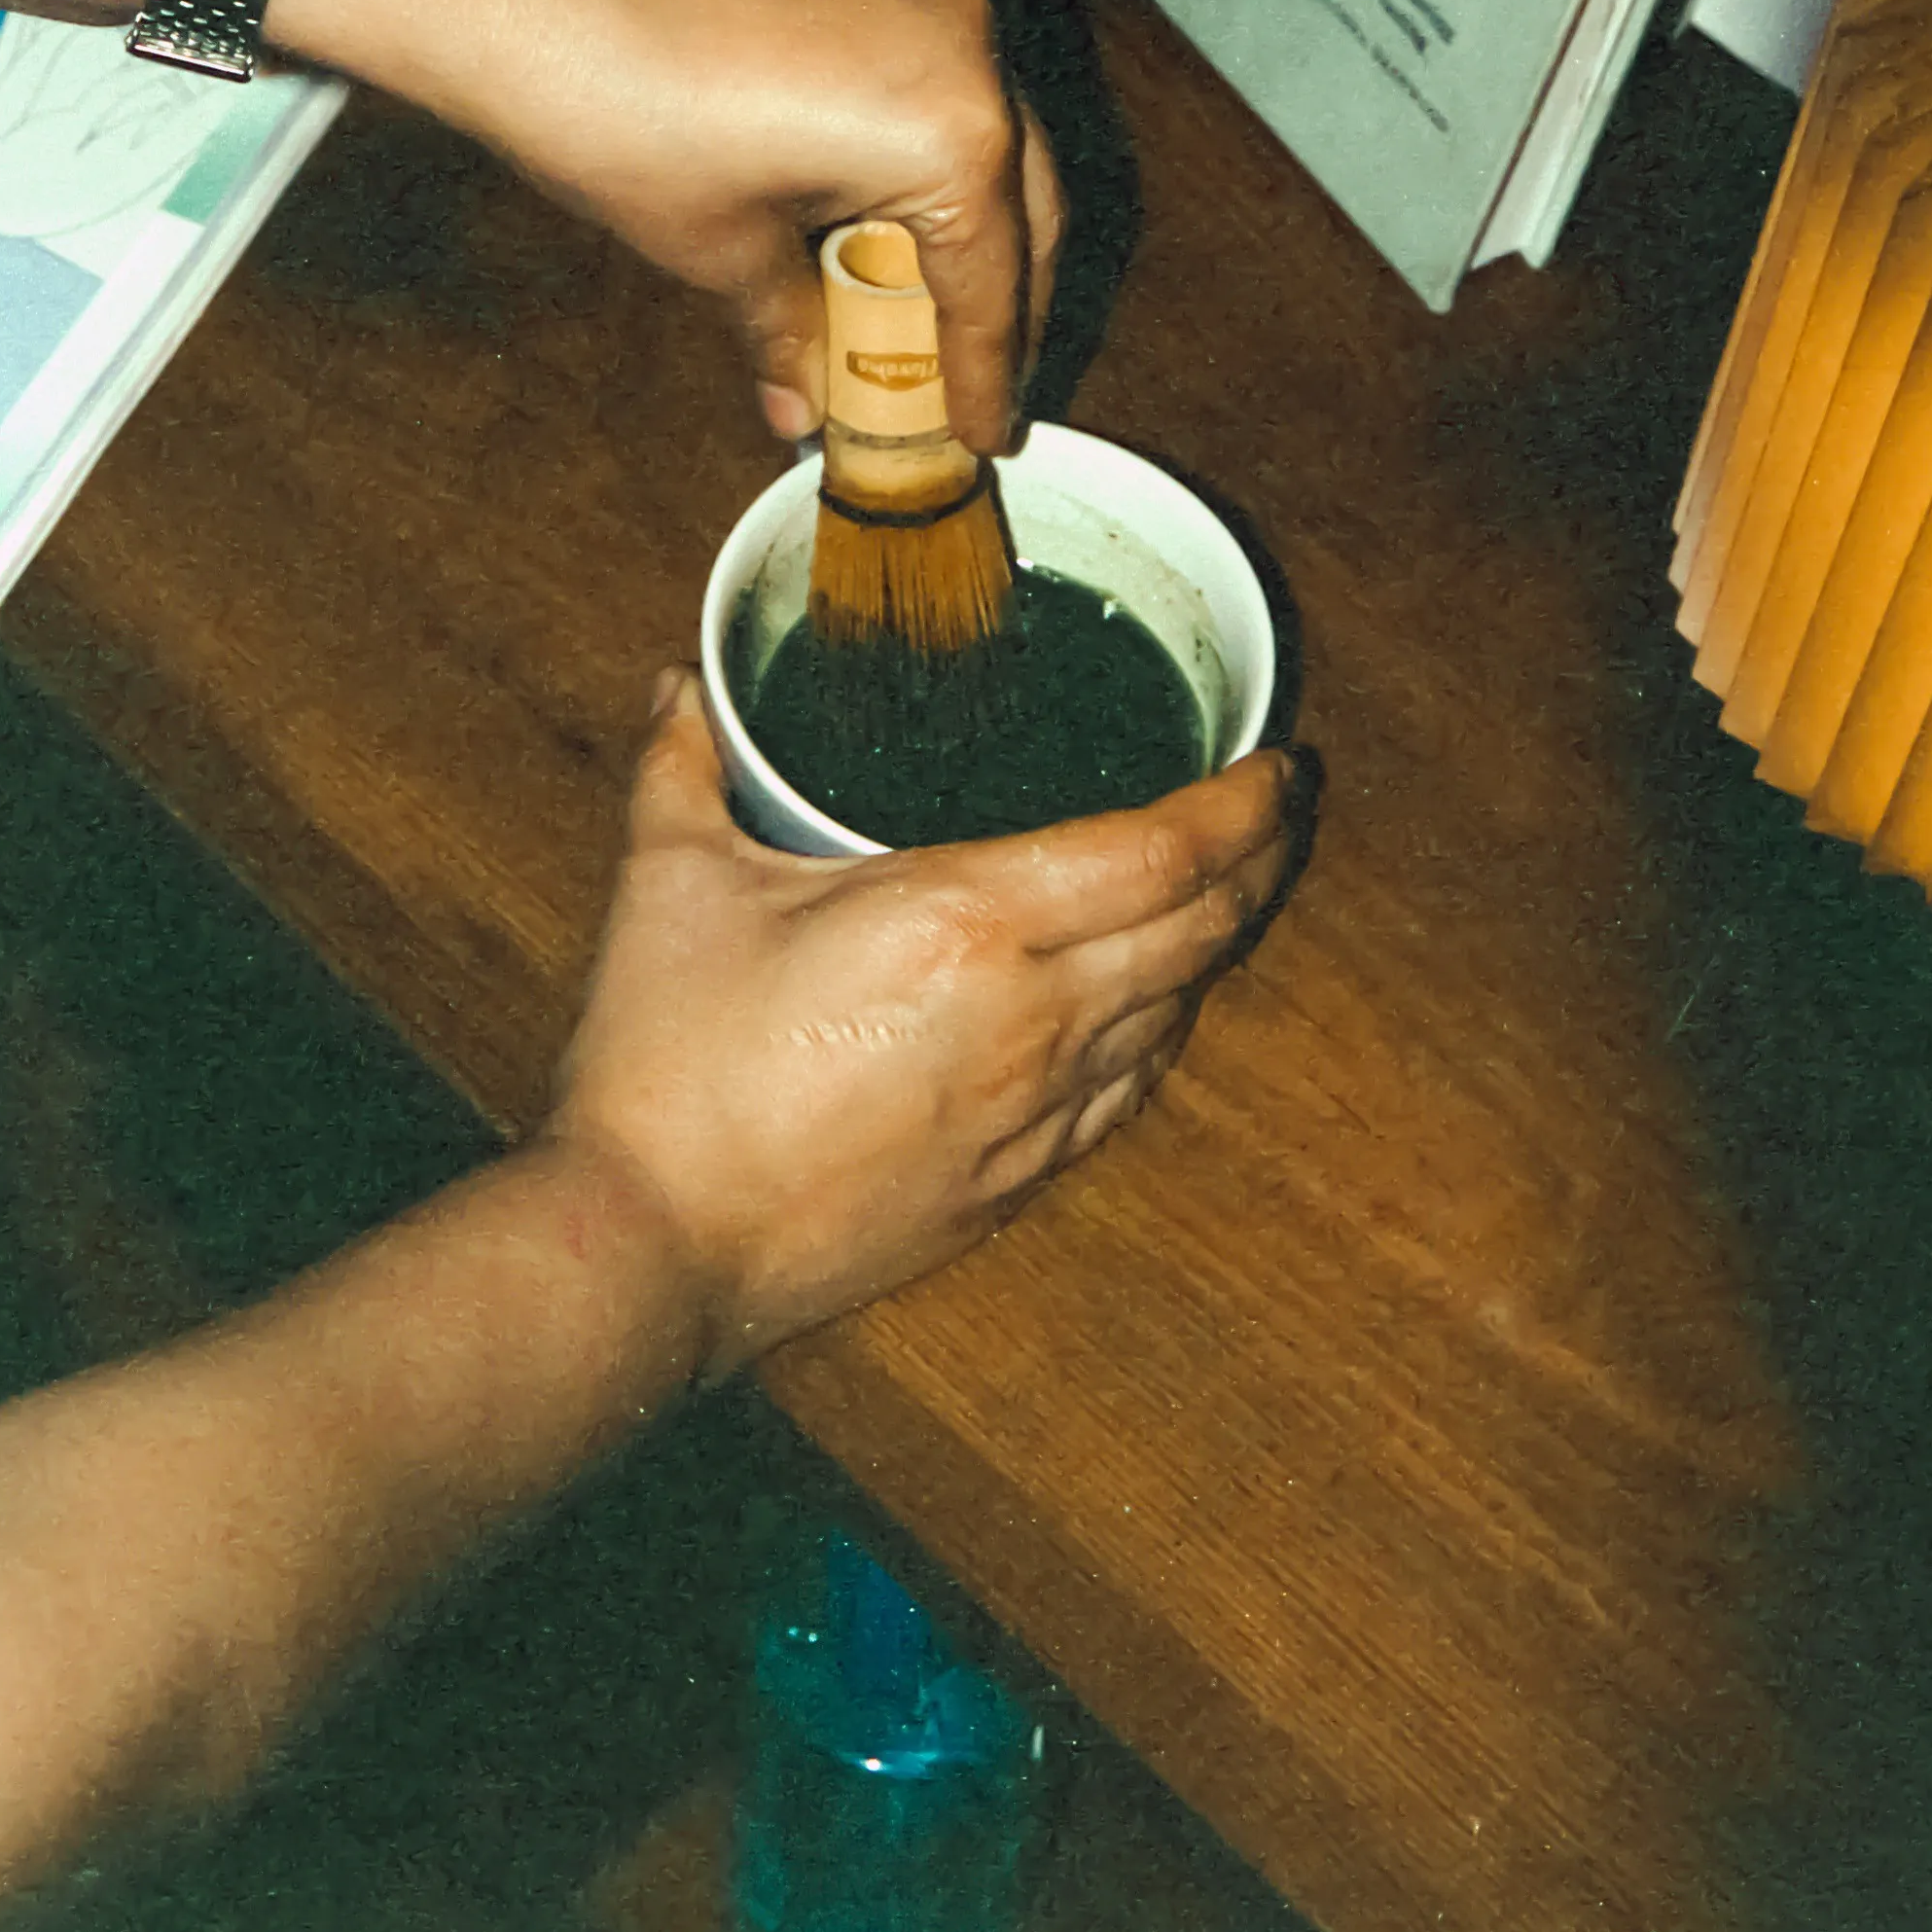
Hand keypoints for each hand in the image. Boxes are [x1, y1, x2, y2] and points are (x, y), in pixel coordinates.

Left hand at [480, 0, 1062, 454]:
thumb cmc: (624, 116)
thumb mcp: (725, 252)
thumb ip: (793, 332)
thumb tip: (805, 408)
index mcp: (954, 132)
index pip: (992, 283)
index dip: (987, 375)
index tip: (990, 436)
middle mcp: (969, 53)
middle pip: (1024, 209)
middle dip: (1003, 302)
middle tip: (975, 387)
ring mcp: (926, 2)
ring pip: (993, 144)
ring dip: (971, 232)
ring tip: (929, 318)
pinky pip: (943, 90)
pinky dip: (929, 165)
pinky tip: (882, 224)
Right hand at [547, 672, 1295, 1371]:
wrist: (653, 1246)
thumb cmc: (665, 1064)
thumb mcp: (671, 883)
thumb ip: (686, 766)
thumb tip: (678, 684)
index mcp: (967, 920)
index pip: (1164, 854)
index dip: (1241, 807)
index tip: (1275, 764)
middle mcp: (1031, 1014)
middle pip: (1203, 929)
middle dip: (1260, 861)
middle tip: (1277, 806)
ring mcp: (1032, 1110)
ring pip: (1175, 1011)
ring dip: (1219, 942)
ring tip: (1230, 889)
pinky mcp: (1012, 1182)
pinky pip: (1125, 1092)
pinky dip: (1160, 1031)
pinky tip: (1153, 1006)